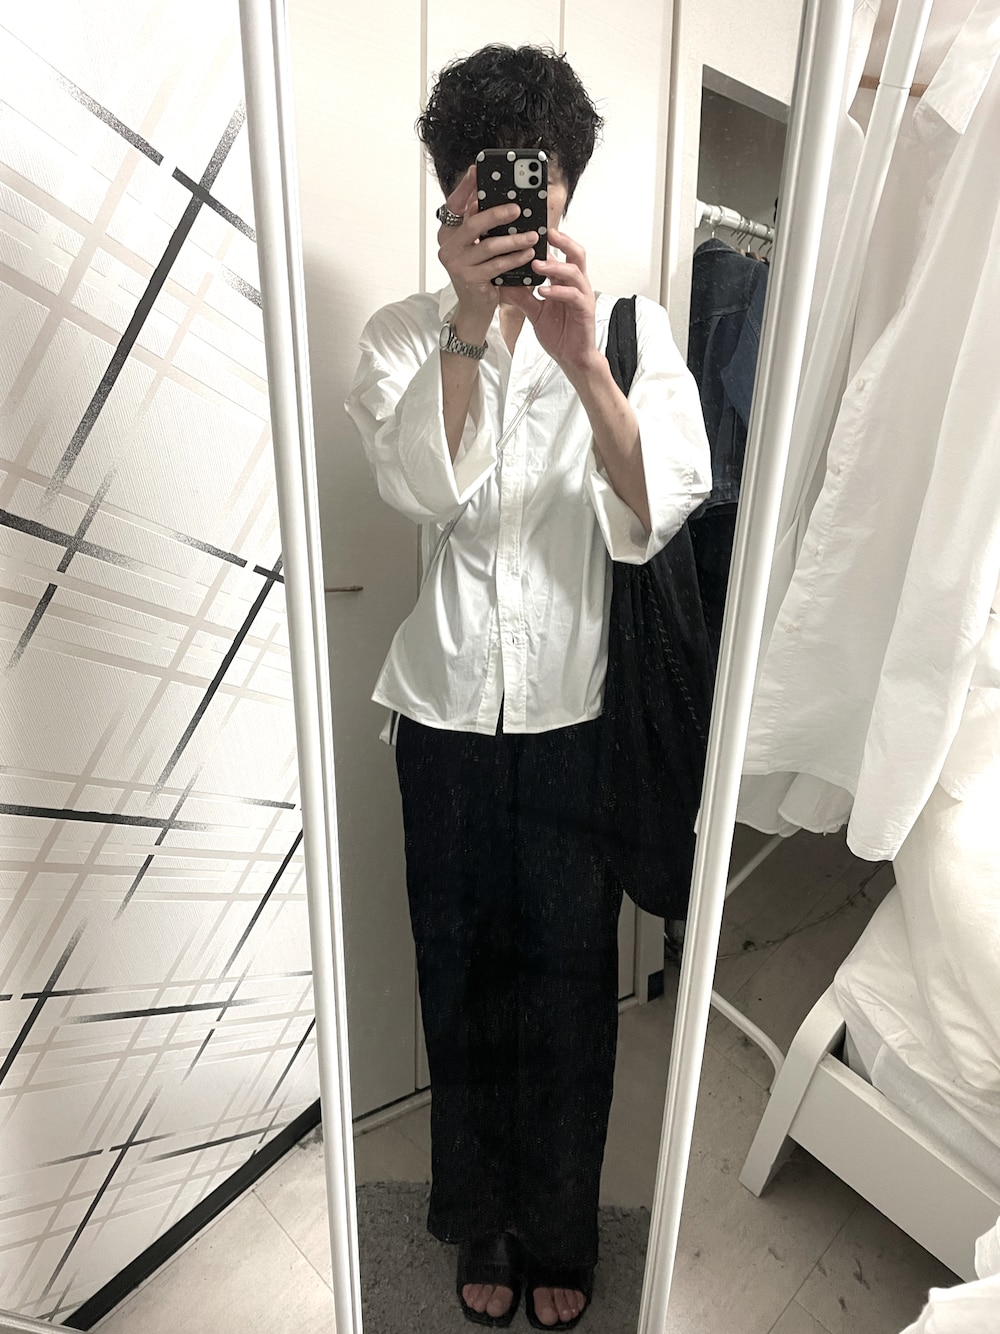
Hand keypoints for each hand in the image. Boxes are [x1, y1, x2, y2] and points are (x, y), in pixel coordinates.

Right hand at [437, 166, 539, 337]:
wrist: (475, 308)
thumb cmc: (480, 273)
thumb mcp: (479, 246)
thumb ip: (482, 224)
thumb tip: (500, 199)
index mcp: (448, 233)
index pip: (455, 205)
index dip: (465, 187)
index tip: (477, 170)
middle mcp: (447, 246)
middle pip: (473, 223)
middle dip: (496, 214)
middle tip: (517, 209)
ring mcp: (456, 264)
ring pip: (489, 246)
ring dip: (514, 240)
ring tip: (533, 235)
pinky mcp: (469, 279)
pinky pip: (496, 265)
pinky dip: (515, 259)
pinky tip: (528, 254)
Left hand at [498, 229, 599, 382]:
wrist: (572, 358)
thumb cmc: (559, 334)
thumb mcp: (535, 312)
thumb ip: (522, 296)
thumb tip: (504, 283)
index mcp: (564, 282)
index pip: (558, 255)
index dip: (547, 243)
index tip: (530, 231)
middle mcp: (575, 285)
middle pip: (575, 253)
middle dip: (562, 240)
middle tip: (544, 233)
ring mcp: (582, 296)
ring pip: (574, 271)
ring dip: (554, 266)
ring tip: (536, 264)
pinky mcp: (584, 310)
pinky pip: (573, 295)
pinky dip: (558, 291)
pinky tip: (543, 292)